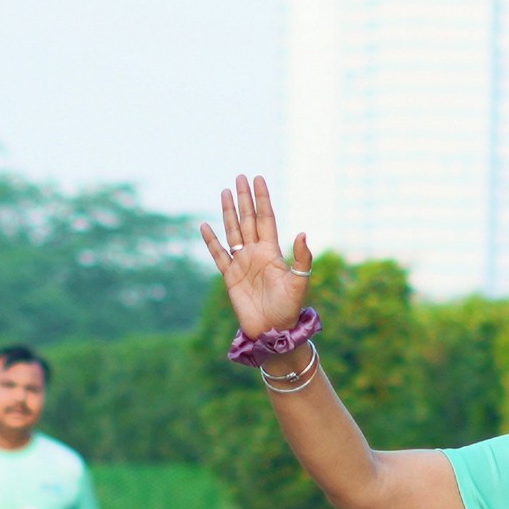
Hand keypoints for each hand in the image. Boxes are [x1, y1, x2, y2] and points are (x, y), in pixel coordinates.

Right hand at [199, 174, 315, 337]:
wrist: (273, 330)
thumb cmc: (289, 308)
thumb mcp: (300, 282)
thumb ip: (302, 258)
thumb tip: (302, 232)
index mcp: (272, 252)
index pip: (266, 218)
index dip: (263, 199)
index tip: (259, 179)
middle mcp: (256, 253)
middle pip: (248, 220)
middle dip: (245, 199)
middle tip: (240, 177)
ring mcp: (242, 263)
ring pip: (233, 231)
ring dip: (229, 212)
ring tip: (225, 192)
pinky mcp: (230, 277)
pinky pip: (218, 255)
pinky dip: (211, 241)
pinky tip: (206, 226)